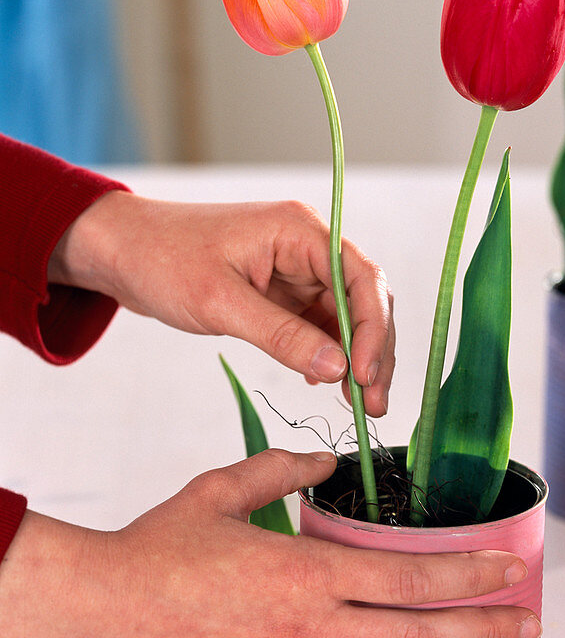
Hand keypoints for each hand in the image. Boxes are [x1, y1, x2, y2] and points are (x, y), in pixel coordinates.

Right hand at [0, 450, 539, 637]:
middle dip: (481, 630)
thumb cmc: (160, 545)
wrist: (100, 607)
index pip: (410, 575)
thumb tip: (327, 459)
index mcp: (308, 570)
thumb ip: (283, 468)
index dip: (467, 574)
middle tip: (527, 626)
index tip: (508, 568)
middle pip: (416, 632)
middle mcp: (311, 626)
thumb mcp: (223, 487)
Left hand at [47, 192, 393, 414]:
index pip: (363, 281)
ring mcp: (298, 270)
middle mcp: (309, 246)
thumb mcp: (220, 302)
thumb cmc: (161, 260)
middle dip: (373, 353)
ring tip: (358, 405)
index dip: (372, 331)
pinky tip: (323, 383)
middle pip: (365, 301)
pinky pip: (320, 325)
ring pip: (348, 318)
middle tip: (372, 404)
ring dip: (355, 360)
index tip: (364, 377)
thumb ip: (282, 336)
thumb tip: (338, 369)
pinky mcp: (285, 292)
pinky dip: (328, 355)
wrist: (119, 251)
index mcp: (301, 232)